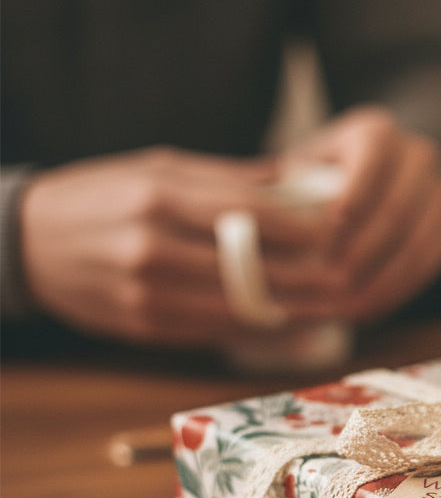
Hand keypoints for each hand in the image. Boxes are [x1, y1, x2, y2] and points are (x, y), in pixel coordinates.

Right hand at [19, 147, 342, 345]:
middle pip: (251, 268)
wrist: (29, 244)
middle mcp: (151, 247)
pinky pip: (218, 330)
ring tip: (334, 303)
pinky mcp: (148, 327)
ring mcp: (147, 294)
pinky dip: (259, 325)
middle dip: (309, 277)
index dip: (299, 227)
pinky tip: (291, 320)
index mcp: (156, 197)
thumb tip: (299, 184)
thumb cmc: (102, 195)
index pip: (245, 213)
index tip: (340, 230)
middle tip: (350, 278)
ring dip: (294, 309)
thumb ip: (228, 179)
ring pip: (239, 307)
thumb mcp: (157, 167)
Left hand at [285, 107, 440, 323]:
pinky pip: (424, 270)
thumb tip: (244, 222)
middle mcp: (420, 160)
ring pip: (413, 250)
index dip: (350, 207)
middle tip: (322, 289)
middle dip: (358, 258)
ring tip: (338, 311)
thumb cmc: (339, 167)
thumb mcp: (313, 159)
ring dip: (376, 286)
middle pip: (394, 217)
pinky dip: (393, 294)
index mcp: (380, 135)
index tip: (321, 241)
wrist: (403, 163)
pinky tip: (363, 312)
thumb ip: (285, 185)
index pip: (370, 169)